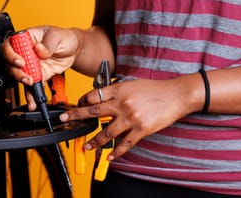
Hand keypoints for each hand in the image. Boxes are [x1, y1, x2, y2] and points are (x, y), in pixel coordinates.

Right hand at [1, 26, 79, 108]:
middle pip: (11, 63)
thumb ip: (48, 44)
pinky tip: (33, 100)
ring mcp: (30, 65)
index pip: (10, 44)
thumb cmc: (64, 37)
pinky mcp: (37, 75)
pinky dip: (31, 94)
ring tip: (31, 85)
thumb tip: (39, 49)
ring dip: (23, 83)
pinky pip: (30, 86)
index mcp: (26, 38)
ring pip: (18, 76)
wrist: (74, 50)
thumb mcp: (57, 36)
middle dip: (17, 72)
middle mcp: (25, 52)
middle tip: (27, 76)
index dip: (11, 54)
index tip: (20, 61)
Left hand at [60, 78, 191, 160]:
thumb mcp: (132, 83)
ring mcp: (131, 117)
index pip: (94, 95)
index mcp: (119, 89)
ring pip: (106, 132)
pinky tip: (110, 157)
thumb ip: (117, 90)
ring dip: (94, 141)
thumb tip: (102, 97)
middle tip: (65, 119)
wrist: (175, 95)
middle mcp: (122, 103)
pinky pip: (124, 144)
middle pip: (93, 111)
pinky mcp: (141, 129)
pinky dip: (116, 152)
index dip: (82, 101)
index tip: (77, 105)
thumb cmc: (155, 89)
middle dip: (76, 116)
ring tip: (87, 147)